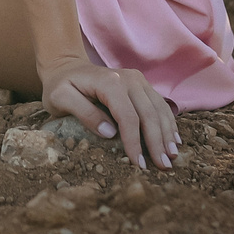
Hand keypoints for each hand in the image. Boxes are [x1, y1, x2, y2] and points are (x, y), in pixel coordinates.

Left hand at [40, 58, 180, 170]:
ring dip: (167, 135)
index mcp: (110, 82)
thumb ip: (84, 113)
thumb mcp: (60, 98)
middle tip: (163, 167)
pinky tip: (174, 140)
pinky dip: (168, 123)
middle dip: (157, 143)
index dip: (135, 142)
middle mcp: (129, 78)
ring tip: (172, 158)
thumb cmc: (60, 85)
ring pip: (159, 110)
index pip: (128, 117)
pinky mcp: (142, 85)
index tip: (139, 165)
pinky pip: (160, 105)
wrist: (66, 66)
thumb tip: (109, 133)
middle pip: (149, 114)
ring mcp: (138, 80)